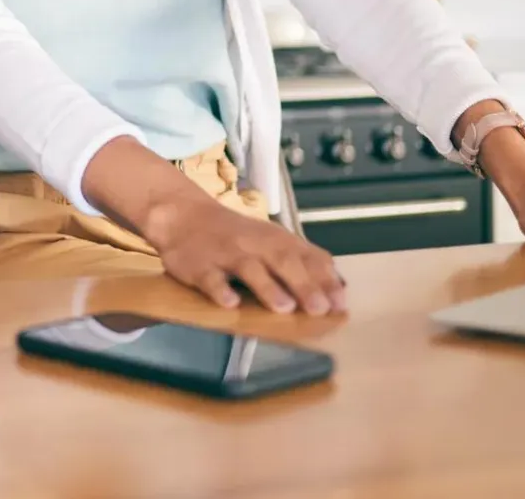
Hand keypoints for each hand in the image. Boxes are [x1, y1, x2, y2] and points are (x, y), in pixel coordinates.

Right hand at [144, 196, 346, 315]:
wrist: (184, 215)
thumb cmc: (236, 235)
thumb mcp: (271, 240)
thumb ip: (303, 261)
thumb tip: (341, 287)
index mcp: (277, 240)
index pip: (307, 257)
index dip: (325, 280)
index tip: (341, 305)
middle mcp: (255, 244)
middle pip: (283, 262)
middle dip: (304, 285)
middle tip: (320, 309)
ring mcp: (226, 254)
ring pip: (249, 268)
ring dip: (267, 287)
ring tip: (284, 308)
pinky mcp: (199, 265)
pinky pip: (210, 278)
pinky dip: (220, 290)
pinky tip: (229, 303)